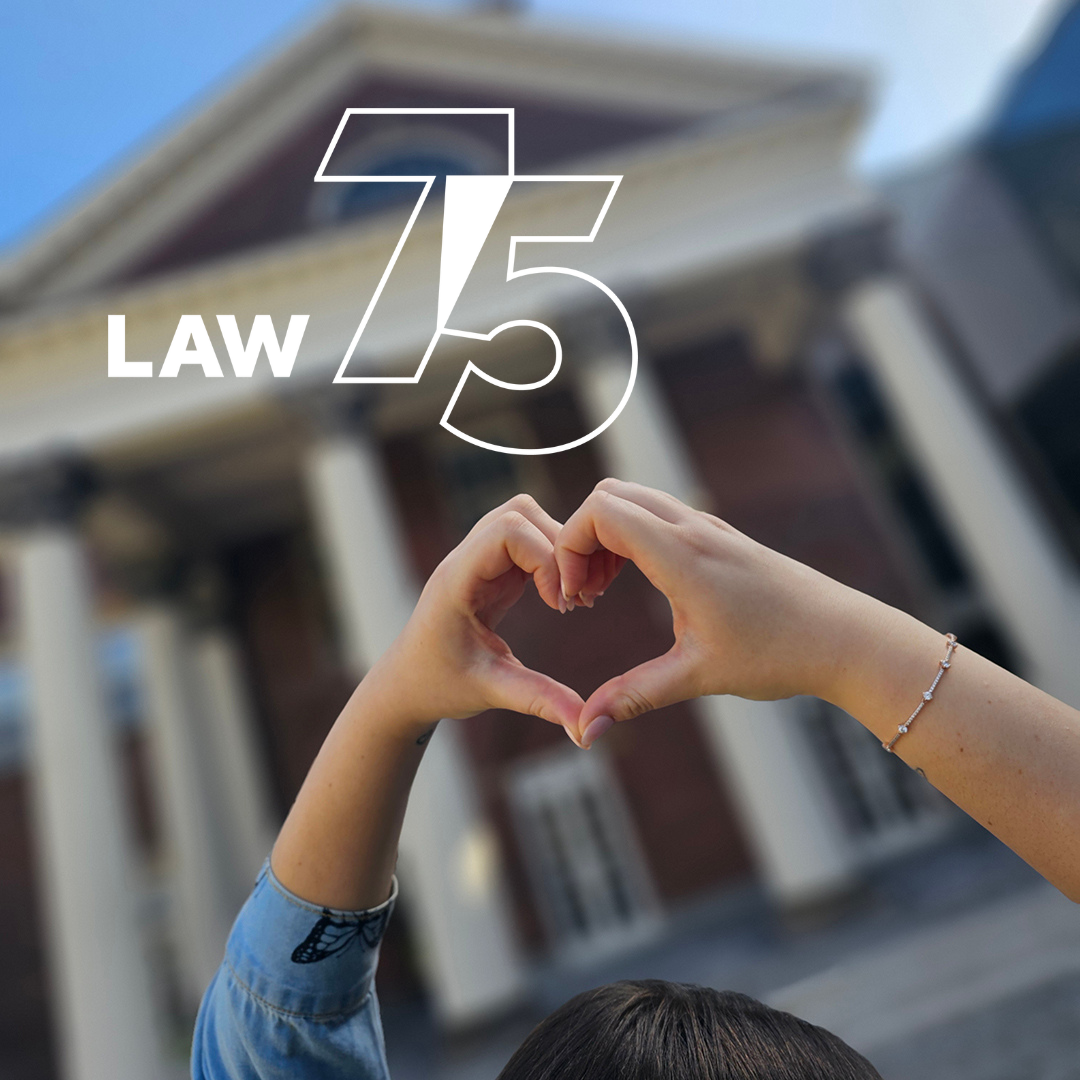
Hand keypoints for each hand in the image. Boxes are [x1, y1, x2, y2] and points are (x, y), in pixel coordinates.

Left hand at [370, 493, 584, 740]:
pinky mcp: (489, 569)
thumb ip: (539, 701)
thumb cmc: (437, 686)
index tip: (559, 607)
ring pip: (524, 519)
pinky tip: (559, 598)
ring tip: (569, 598)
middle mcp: (466, 559)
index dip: (546, 558)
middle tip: (573, 600)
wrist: (405, 687)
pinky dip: (549, 560)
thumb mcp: (490, 691)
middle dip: (559, 548)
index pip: (509, 530)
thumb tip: (587, 730)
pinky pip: (525, 542)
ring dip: (555, 550)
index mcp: (457, 579)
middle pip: (520, 512)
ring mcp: (477, 560)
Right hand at [555, 479, 875, 743]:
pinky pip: (658, 513)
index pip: (601, 511)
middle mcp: (693, 527)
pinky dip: (632, 536)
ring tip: (603, 591)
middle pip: (609, 495)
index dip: (569, 547)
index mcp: (682, 554)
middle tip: (582, 594)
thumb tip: (584, 733)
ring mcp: (708, 526)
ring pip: (634, 500)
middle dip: (579, 538)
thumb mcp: (698, 675)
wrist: (845, 636)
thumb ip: (634, 696)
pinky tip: (639, 584)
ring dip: (606, 536)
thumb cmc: (778, 653)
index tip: (574, 598)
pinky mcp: (719, 536)